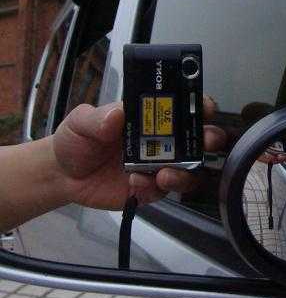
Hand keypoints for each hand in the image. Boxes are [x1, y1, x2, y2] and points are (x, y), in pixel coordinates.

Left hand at [51, 97, 227, 207]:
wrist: (64, 175)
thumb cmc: (78, 139)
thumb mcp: (81, 122)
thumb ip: (97, 118)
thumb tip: (117, 114)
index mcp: (151, 116)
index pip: (185, 106)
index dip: (202, 105)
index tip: (206, 108)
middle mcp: (163, 140)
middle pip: (200, 138)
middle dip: (210, 138)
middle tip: (205, 142)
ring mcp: (160, 166)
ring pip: (191, 170)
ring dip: (186, 172)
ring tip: (164, 175)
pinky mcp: (150, 189)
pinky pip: (164, 191)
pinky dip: (154, 188)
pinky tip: (136, 182)